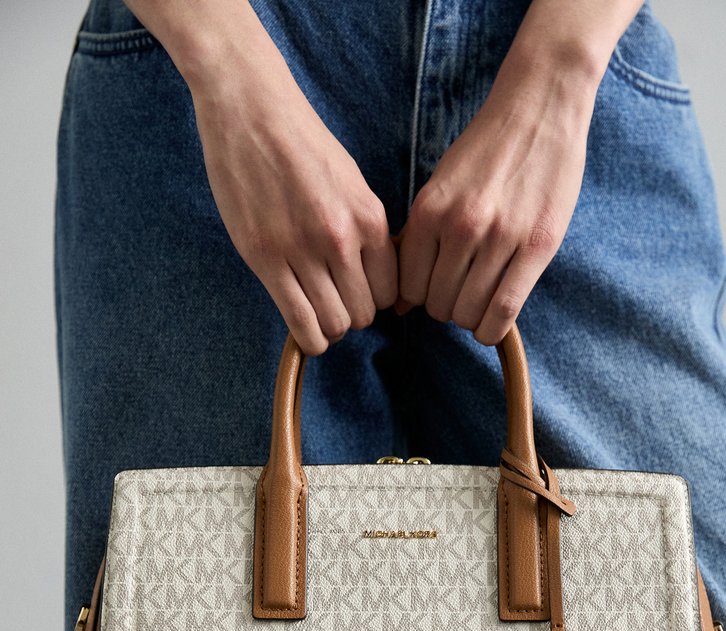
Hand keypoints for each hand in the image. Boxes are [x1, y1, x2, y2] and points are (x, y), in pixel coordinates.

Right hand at [135, 1, 393, 355]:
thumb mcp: (352, 183)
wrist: (250, 110)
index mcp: (369, 219)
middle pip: (363, 313)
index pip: (390, 291)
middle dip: (353, 315)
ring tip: (318, 312)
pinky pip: (299, 322)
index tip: (360, 293)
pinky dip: (309, 338)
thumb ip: (366, 230)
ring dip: (329, 327)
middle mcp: (340, 239)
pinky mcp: (265, 258)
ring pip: (334, 323)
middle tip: (336, 302)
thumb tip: (378, 278)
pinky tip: (308, 334)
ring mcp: (301, 251)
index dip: (376, 299)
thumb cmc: (302, 144)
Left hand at [395, 61, 597, 344]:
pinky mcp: (537, 245)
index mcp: (430, 211)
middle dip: (448, 309)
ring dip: (472, 318)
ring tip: (481, 301)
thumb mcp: (439, 188)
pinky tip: (493, 323)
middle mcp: (461, 226)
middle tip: (463, 294)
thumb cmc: (486, 151)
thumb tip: (402, 306)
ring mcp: (500, 236)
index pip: (411, 289)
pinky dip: (493, 328)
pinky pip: (505, 310)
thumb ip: (420, 242)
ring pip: (470, 312)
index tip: (436, 291)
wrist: (539, 106)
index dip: (422, 299)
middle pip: (440, 305)